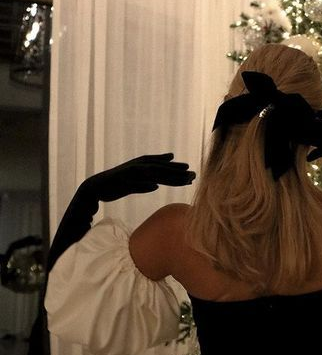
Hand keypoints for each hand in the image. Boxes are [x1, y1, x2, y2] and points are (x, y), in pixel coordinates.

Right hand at [79, 153, 195, 201]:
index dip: (176, 169)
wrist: (95, 187)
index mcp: (141, 166)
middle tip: (193, 175)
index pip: (162, 167)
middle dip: (178, 173)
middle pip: (162, 169)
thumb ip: (145, 183)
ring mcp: (132, 173)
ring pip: (154, 174)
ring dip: (169, 177)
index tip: (190, 173)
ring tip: (184, 180)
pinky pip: (138, 183)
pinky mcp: (124, 181)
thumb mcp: (133, 185)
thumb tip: (156, 185)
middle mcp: (139, 167)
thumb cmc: (115, 186)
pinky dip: (146, 185)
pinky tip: (155, 187)